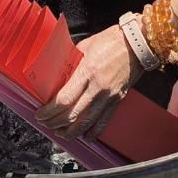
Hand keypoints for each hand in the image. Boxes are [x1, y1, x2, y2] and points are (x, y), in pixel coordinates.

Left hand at [38, 24, 142, 139]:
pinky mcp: (117, 100)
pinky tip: (85, 137)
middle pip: (72, 114)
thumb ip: (71, 59)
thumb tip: (56, 69)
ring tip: (60, 133)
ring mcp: (108, 96)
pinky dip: (93, 132)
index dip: (49, 111)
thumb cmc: (111, 41)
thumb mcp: (85, 46)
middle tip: (46, 123)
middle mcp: (97, 88)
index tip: (40, 114)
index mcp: (87, 72)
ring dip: (70, 132)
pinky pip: (104, 121)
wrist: (137, 44)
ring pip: (86, 123)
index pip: (64, 99)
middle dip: (55, 123)